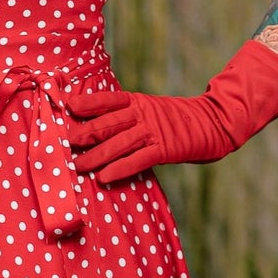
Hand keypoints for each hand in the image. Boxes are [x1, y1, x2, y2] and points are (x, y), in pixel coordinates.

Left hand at [62, 39, 277, 182]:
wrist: (216, 123)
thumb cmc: (178, 121)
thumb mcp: (151, 111)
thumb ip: (127, 118)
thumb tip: (97, 129)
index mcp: (137, 102)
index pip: (107, 100)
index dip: (86, 102)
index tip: (65, 105)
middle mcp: (142, 114)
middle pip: (106, 122)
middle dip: (82, 133)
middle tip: (61, 143)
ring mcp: (153, 130)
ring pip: (118, 143)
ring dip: (95, 156)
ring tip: (76, 167)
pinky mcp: (165, 149)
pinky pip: (138, 160)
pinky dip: (120, 169)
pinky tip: (105, 177)